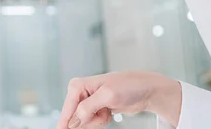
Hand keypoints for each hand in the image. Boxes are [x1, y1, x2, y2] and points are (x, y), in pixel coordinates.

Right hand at [55, 71, 181, 128]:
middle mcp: (79, 93)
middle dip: (90, 121)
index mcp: (77, 86)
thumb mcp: (107, 96)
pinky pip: (92, 123)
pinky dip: (101, 121)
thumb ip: (87, 108)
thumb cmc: (128, 86)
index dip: (66, 124)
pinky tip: (109, 112)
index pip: (68, 110)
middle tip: (104, 111)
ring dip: (98, 121)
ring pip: (84, 123)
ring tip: (108, 109)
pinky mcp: (94, 109)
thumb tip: (72, 122)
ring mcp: (86, 102)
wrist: (145, 90)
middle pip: (76, 118)